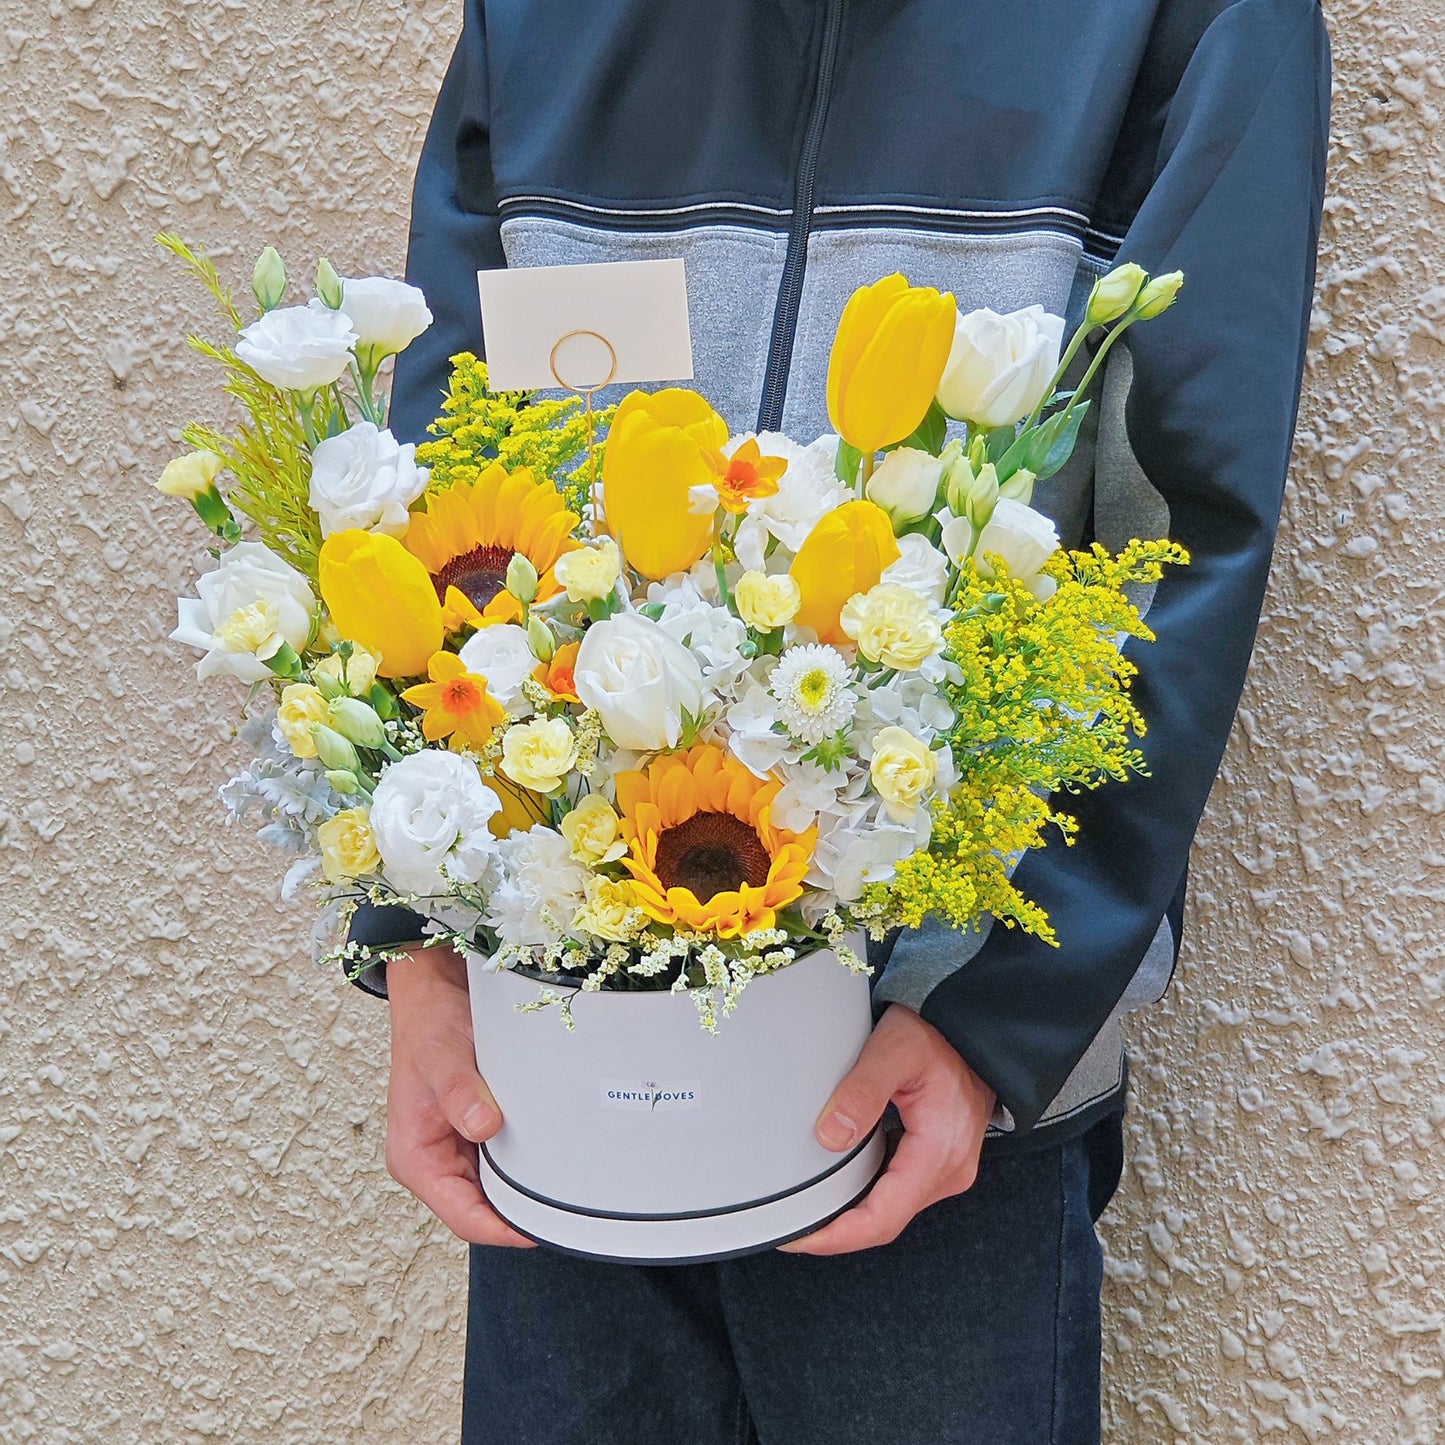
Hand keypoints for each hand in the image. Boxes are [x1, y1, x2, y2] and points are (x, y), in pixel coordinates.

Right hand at [385, 944, 535, 1248]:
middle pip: (482, 1209)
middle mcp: (435, 1161)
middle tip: (566, 1212)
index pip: (462, 1215)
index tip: (536, 1230)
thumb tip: (483, 1126)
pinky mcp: (476, 1133)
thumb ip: (460, 1092)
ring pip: (496, 1189)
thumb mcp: (442, 1058)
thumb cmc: (428, 1028)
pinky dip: (526, 1164)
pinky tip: (552, 1158)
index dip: (500, 1229)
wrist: (435, 997)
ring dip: (525, 1190)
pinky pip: (504, 1163)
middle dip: (520, 1215)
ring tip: (565, 1189)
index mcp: (416, 1159)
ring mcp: (456, 1149)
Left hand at [778, 1003, 995, 1255]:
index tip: (800, 1237)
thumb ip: (862, 1092)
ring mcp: (946, 1168)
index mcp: (939, 1152)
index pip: (884, 1217)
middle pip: (886, 1221)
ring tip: (809, 1210)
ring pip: (892, 1209)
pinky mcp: (938, 1160)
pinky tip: (839, 1186)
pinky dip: (867, 1196)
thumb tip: (830, 1136)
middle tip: (792, 1226)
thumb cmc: (938, 1034)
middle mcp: (948, 1170)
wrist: (971, 1026)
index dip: (838, 1236)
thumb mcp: (894, 1050)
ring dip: (851, 1215)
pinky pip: (899, 1191)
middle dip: (838, 1231)